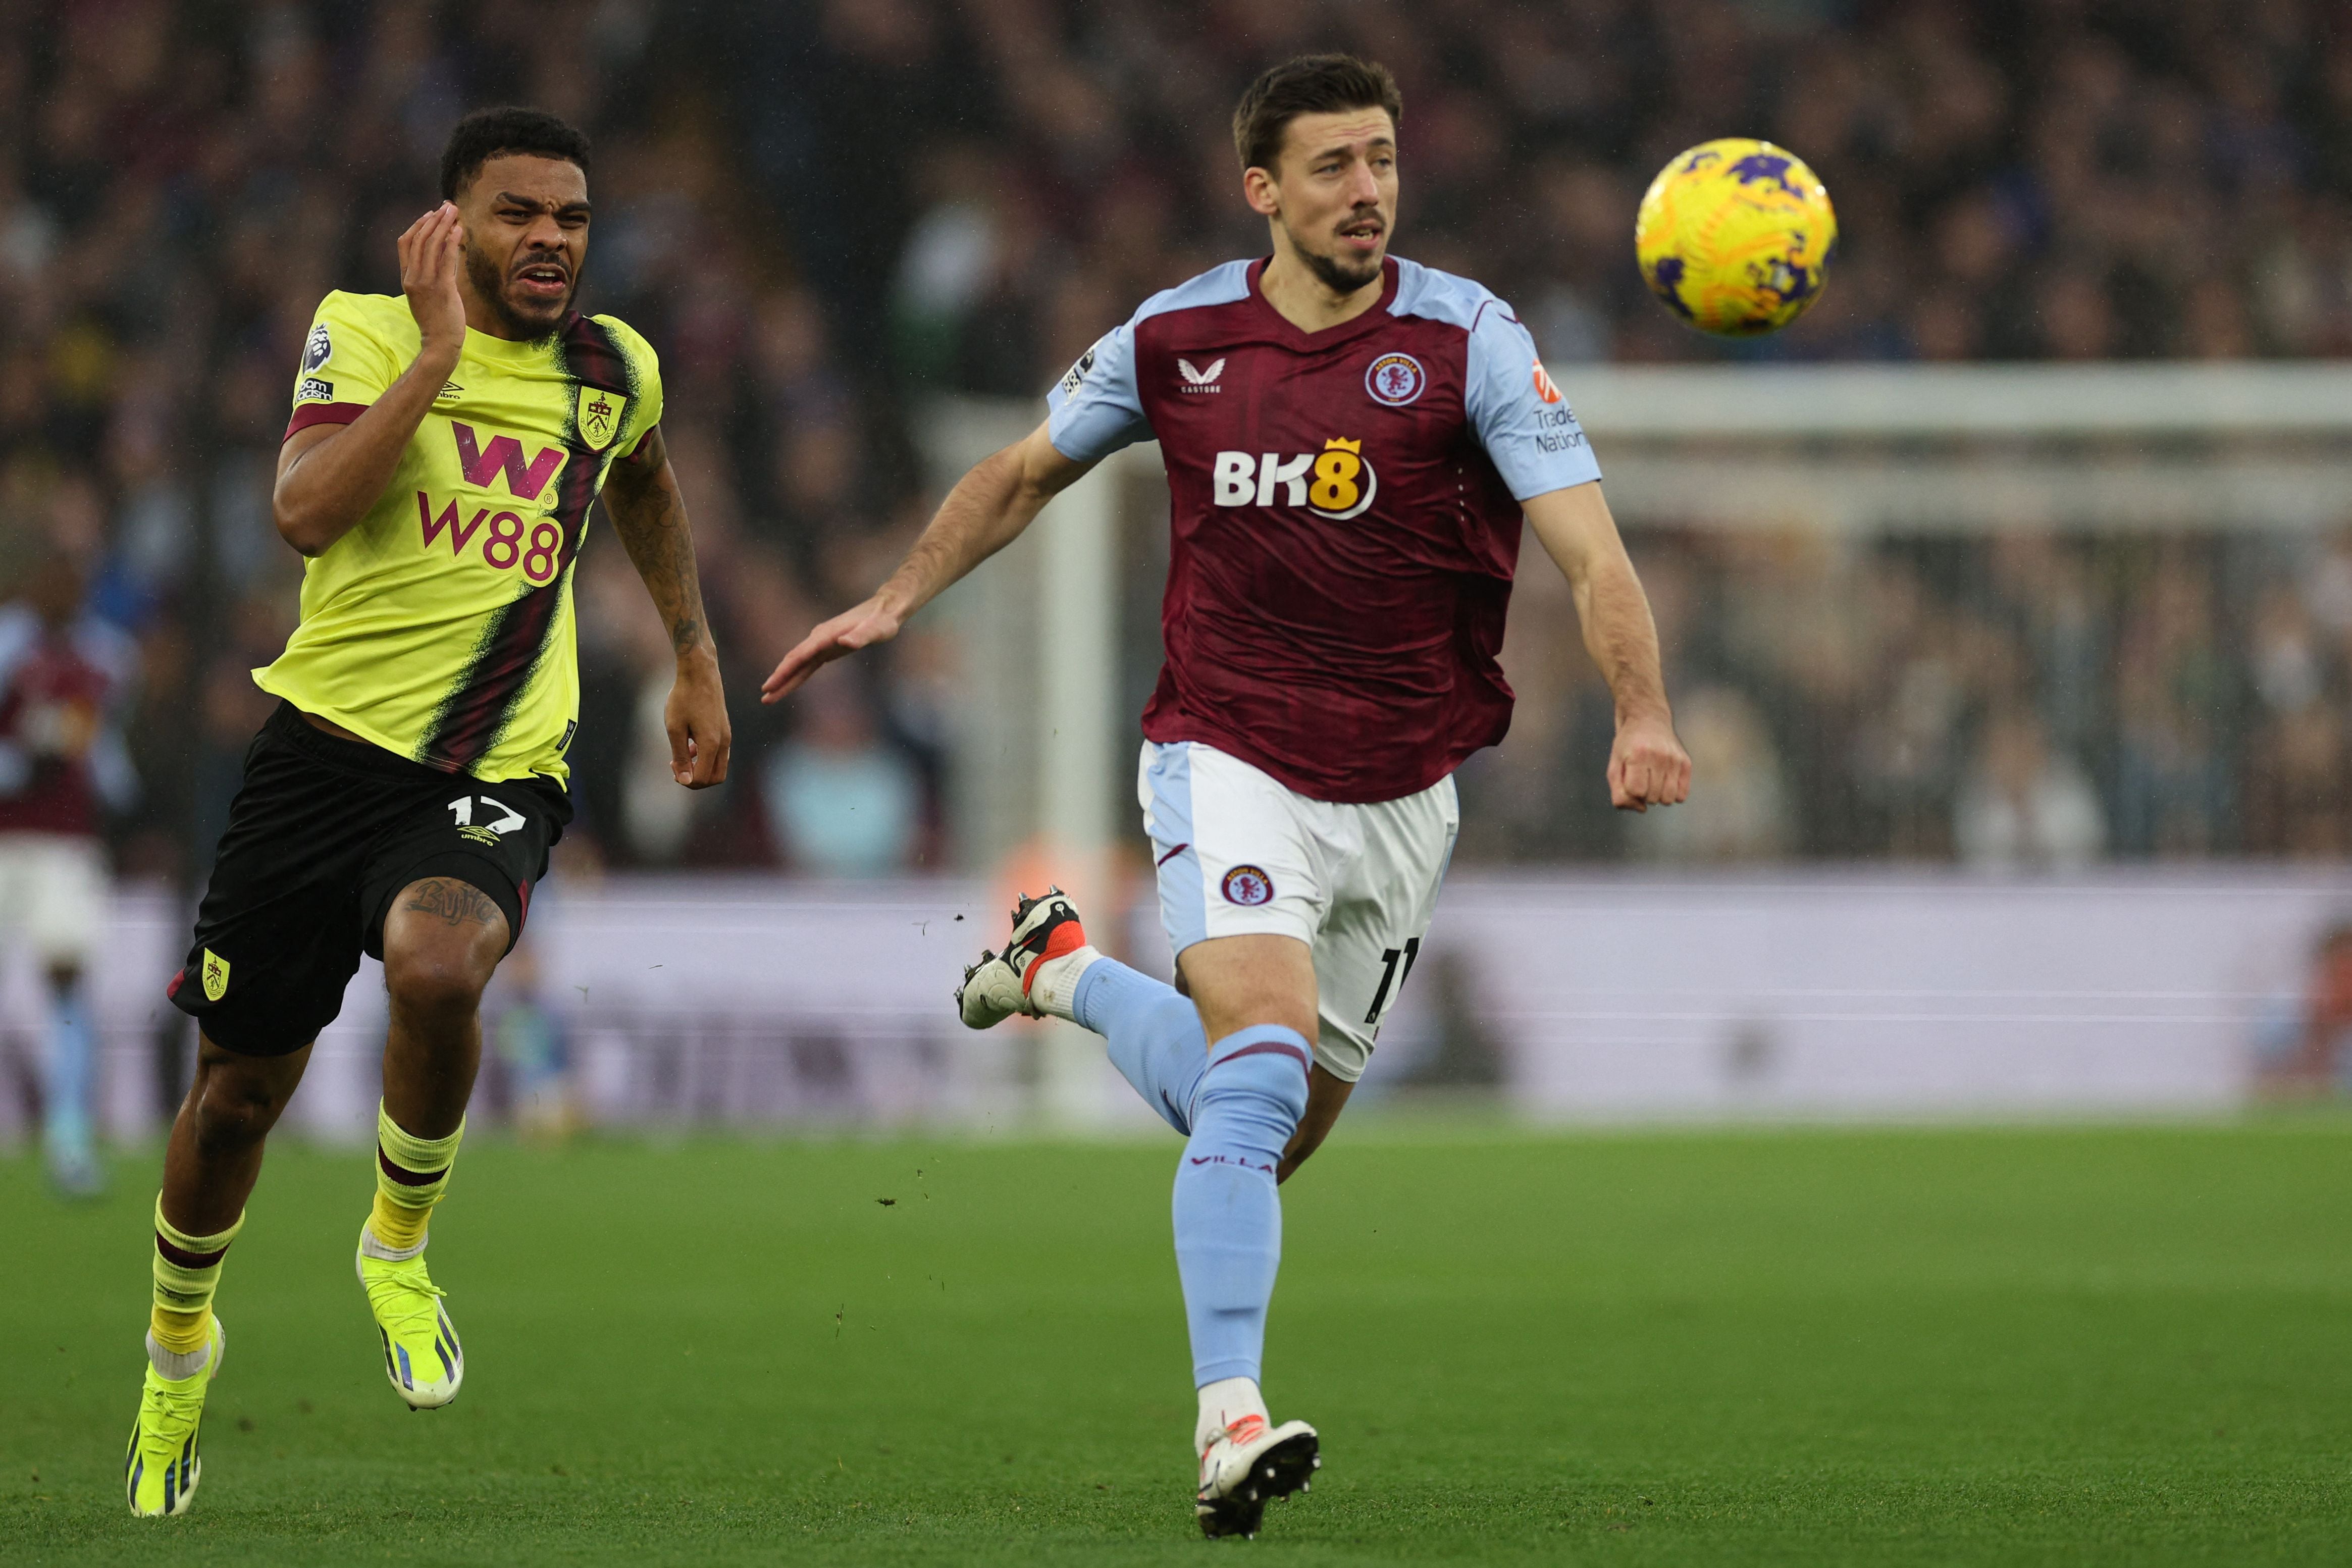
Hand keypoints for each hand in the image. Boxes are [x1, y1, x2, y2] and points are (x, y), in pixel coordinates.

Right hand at [398, 202, 466, 362]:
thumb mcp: (428, 294)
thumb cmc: (437, 321)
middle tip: (446, 207)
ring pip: (431, 246)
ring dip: (443, 225)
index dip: (417, 226)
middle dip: (433, 220)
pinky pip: (446, 260)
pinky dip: (452, 242)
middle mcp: (413, 278)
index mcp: (407, 278)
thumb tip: (445, 253)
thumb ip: (432, 274)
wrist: (440, 343)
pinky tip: (459, 230)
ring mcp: (426, 283)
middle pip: (419, 240)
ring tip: (454, 212)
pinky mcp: (442, 289)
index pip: (405, 244)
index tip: (430, 214)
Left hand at [666, 649, 730, 787]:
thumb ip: (680, 756)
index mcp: (711, 744)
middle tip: (677, 768)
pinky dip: (705, 757)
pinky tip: (690, 745)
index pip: (702, 778)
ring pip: (718, 767)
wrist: (700, 673)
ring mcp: (727, 736)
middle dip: (696, 780)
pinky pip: (719, 754)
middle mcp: (724, 742)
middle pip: (716, 778)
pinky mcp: (725, 730)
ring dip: (701, 768)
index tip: (671, 765)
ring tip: (681, 755)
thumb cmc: (684, 698)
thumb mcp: (675, 728)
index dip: (685, 780)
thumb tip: (684, 780)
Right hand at [759, 593, 903, 702]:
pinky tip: (787, 685)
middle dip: (778, 679)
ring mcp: (821, 643)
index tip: (769, 686)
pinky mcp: (827, 648)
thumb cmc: (883, 621)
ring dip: (784, 679)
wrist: (885, 608)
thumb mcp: (877, 630)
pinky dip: (796, 675)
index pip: (799, 656)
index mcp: (825, 636)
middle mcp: (819, 638)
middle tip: (764, 698)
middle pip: (793, 661)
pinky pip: (807, 664)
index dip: (784, 672)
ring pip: (798, 664)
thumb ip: (861, 636)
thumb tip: (844, 642)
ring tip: (769, 696)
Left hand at [1608, 710, 1689, 812]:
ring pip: (1668, 800)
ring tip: (1653, 781)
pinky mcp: (1686, 763)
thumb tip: (1641, 809)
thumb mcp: (1614, 765)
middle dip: (1643, 794)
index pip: (1636, 792)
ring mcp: (1675, 760)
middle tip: (1641, 778)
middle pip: (1652, 798)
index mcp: (1638, 756)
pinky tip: (1665, 782)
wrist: (1648, 719)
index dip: (1630, 791)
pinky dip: (1673, 795)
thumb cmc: (1628, 744)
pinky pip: (1682, 795)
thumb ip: (1618, 792)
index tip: (1629, 779)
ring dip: (1658, 796)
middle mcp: (1659, 757)